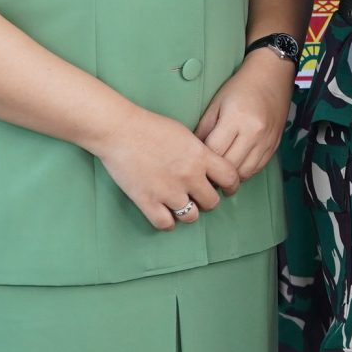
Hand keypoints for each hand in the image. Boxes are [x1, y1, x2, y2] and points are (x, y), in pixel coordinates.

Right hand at [97, 107, 242, 230]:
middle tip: (200, 197)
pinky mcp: (147, 201)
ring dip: (188, 212)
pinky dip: (167, 222)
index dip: (231, 186)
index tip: (227, 188)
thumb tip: (209, 167)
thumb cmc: (150, 127)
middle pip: (212, 202)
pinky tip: (164, 213)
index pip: (230, 178)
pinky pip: (165, 224)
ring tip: (181, 205)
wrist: (119, 130)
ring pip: (191, 217)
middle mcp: (189, 176)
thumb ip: (200, 152)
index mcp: (200, 156)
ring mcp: (168, 191)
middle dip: (208, 200)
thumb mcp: (185, 134)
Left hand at [195, 50, 292, 181]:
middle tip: (204, 176)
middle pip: (230, 166)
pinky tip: (236, 167)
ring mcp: (266, 140)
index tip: (195, 165)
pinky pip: (258, 168)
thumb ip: (204, 129)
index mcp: (236, 119)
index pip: (215, 152)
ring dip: (231, 177)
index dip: (203, 162)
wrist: (271, 77)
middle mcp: (253, 132)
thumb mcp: (216, 104)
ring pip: (245, 172)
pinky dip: (245, 172)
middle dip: (215, 174)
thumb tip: (193, 153)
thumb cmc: (240, 88)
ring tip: (220, 175)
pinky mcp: (274, 145)